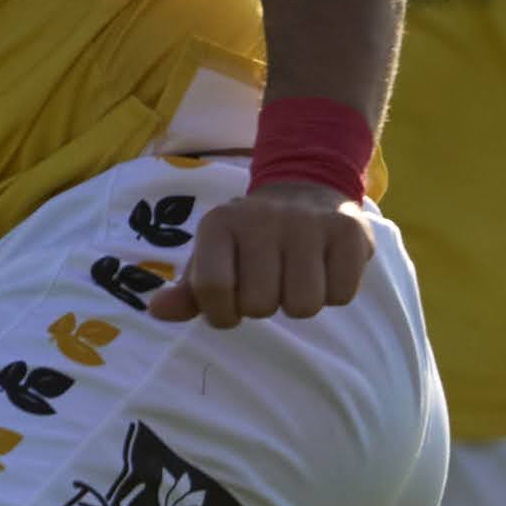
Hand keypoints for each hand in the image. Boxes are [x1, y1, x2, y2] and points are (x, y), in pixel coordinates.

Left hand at [152, 183, 374, 329]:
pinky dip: (333, 292)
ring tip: (296, 275)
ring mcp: (308, 222)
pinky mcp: (348, 230)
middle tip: (270, 281)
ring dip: (300, 302)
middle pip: (261, 305)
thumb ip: (188, 292)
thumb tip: (157, 311)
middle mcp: (262, 217)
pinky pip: (340, 294)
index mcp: (220, 223)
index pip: (212, 292)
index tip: (230, 306)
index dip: (221, 314)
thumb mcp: (212, 259)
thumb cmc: (250, 241)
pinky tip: (324, 268)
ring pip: (304, 306)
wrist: (306, 191)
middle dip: (264, 305)